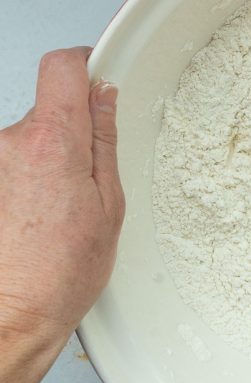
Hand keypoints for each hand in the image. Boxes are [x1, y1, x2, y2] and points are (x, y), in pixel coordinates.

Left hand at [0, 48, 124, 382]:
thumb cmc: (58, 275)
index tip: (98, 76)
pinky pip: (9, 165)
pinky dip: (23, 183)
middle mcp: (9, 143)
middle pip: (46, 108)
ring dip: (43, 162)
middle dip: (69, 130)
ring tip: (56, 210)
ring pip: (26, 140)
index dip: (84, 65)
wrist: (9, 318)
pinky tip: (33, 220)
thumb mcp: (108, 203)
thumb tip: (103, 97)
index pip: (62, 66)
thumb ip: (103, 139)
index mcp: (50, 141)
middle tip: (85, 178)